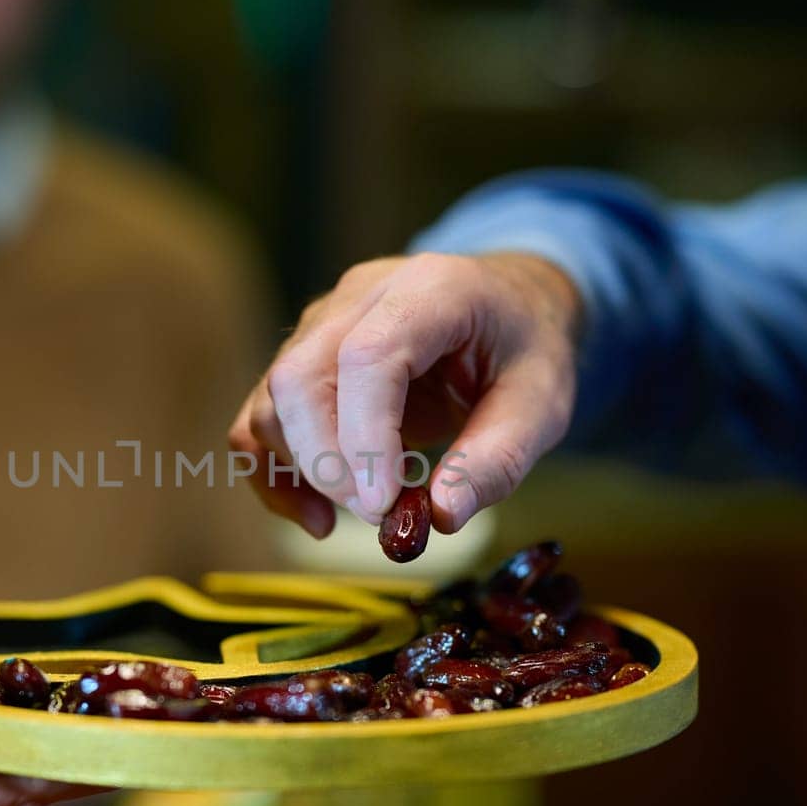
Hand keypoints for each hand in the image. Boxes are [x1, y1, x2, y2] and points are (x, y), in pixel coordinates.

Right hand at [229, 253, 582, 537]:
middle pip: (299, 376)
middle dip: (326, 463)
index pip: (368, 357)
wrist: (508, 306)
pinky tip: (316, 514)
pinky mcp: (303, 358)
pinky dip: (274, 472)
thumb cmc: (525, 349)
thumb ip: (498, 458)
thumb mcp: (544, 403)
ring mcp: (322, 323)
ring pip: (272, 399)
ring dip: (301, 472)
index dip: (364, 437)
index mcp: (431, 289)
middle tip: (380, 515)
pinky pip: (262, 417)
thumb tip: (442, 515)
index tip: (384, 505)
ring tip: (366, 515)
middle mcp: (361, 296)